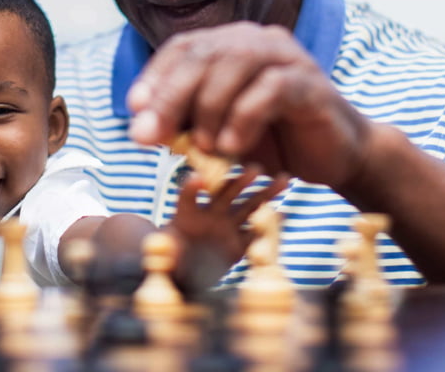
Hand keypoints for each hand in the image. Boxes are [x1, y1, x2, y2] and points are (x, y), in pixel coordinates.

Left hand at [127, 22, 374, 187]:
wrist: (336, 156)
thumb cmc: (273, 141)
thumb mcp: (219, 132)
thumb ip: (186, 124)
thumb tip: (142, 126)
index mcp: (233, 45)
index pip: (184, 47)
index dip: (155, 75)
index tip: (133, 109)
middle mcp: (258, 41)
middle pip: (204, 53)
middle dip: (171, 95)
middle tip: (150, 135)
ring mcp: (286, 57)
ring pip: (235, 64)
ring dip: (209, 108)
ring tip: (203, 148)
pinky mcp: (310, 82)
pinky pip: (270, 90)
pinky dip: (244, 118)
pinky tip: (231, 147)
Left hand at [166, 166, 287, 290]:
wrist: (182, 275)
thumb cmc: (168, 259)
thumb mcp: (162, 253)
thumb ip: (163, 249)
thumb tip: (159, 245)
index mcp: (187, 214)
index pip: (187, 196)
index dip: (192, 187)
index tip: (198, 178)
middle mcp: (210, 215)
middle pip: (226, 193)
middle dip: (240, 181)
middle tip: (255, 169)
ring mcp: (226, 228)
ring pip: (248, 207)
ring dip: (264, 193)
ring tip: (284, 179)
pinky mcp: (238, 246)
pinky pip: (256, 234)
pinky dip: (270, 225)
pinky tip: (285, 213)